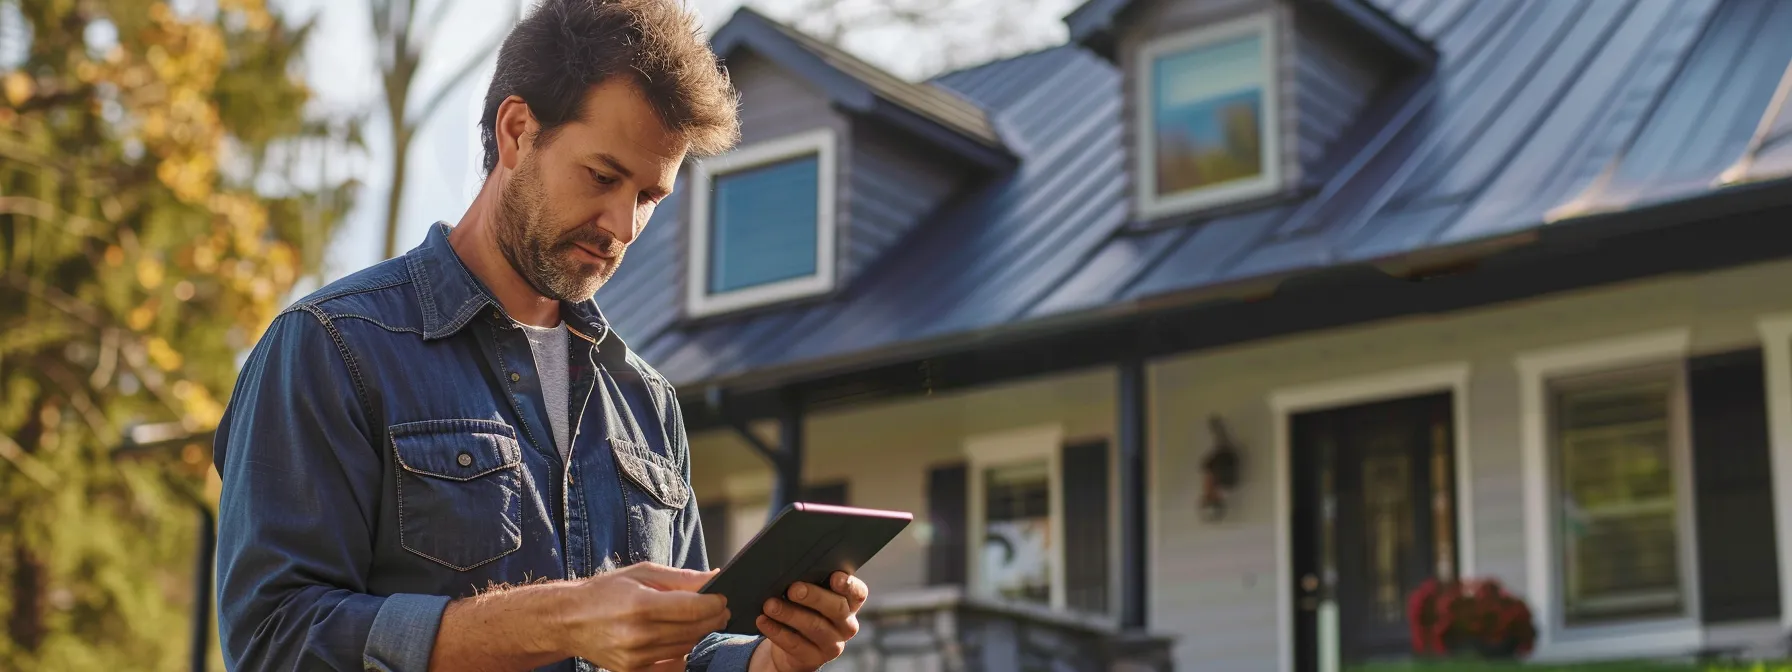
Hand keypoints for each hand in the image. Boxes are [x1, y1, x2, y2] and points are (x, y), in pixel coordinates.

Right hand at [556, 562, 730, 671]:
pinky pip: (672, 665)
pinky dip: (683, 652)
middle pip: (695, 630)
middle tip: (719, 609)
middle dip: (714, 618)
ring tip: (699, 620)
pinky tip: (681, 639)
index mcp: (640, 605)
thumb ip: (681, 578)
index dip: (715, 603)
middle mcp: (638, 634)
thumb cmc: (605, 592)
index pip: (694, 608)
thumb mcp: (642, 574)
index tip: (722, 597)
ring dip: (700, 634)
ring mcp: (635, 657)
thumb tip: (714, 577)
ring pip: (687, 647)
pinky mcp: (632, 671)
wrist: (569, 620)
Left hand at [749, 571, 868, 671]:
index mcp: (850, 604)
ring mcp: (832, 645)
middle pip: (836, 608)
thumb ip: (810, 584)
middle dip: (814, 597)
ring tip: (770, 605)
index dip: (848, 585)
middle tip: (793, 589)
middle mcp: (846, 625)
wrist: (793, 648)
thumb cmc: (804, 611)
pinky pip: (795, 644)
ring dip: (790, 614)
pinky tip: (763, 621)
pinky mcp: (814, 659)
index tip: (834, 576)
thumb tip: (791, 569)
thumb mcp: (812, 597)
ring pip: (814, 627)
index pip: (858, 593)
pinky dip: (777, 631)